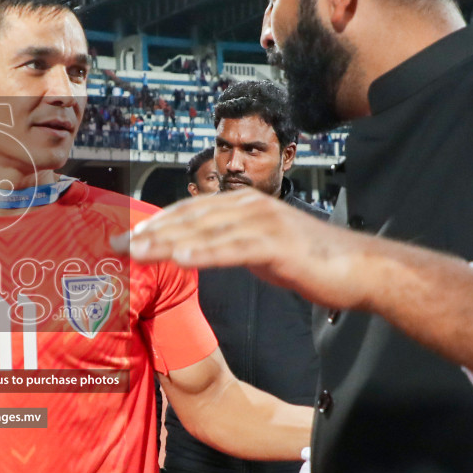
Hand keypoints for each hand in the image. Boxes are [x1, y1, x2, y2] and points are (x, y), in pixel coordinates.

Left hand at [115, 189, 370, 311]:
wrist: (358, 268)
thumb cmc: (310, 260)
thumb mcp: (260, 248)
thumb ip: (230, 243)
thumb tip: (201, 248)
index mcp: (244, 204)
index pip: (189, 211)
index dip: (155, 222)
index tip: (125, 236)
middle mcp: (250, 206)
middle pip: (189, 218)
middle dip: (148, 233)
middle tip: (114, 246)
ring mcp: (263, 222)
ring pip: (203, 231)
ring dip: (165, 242)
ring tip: (134, 252)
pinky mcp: (276, 244)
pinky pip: (231, 249)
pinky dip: (203, 253)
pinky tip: (178, 259)